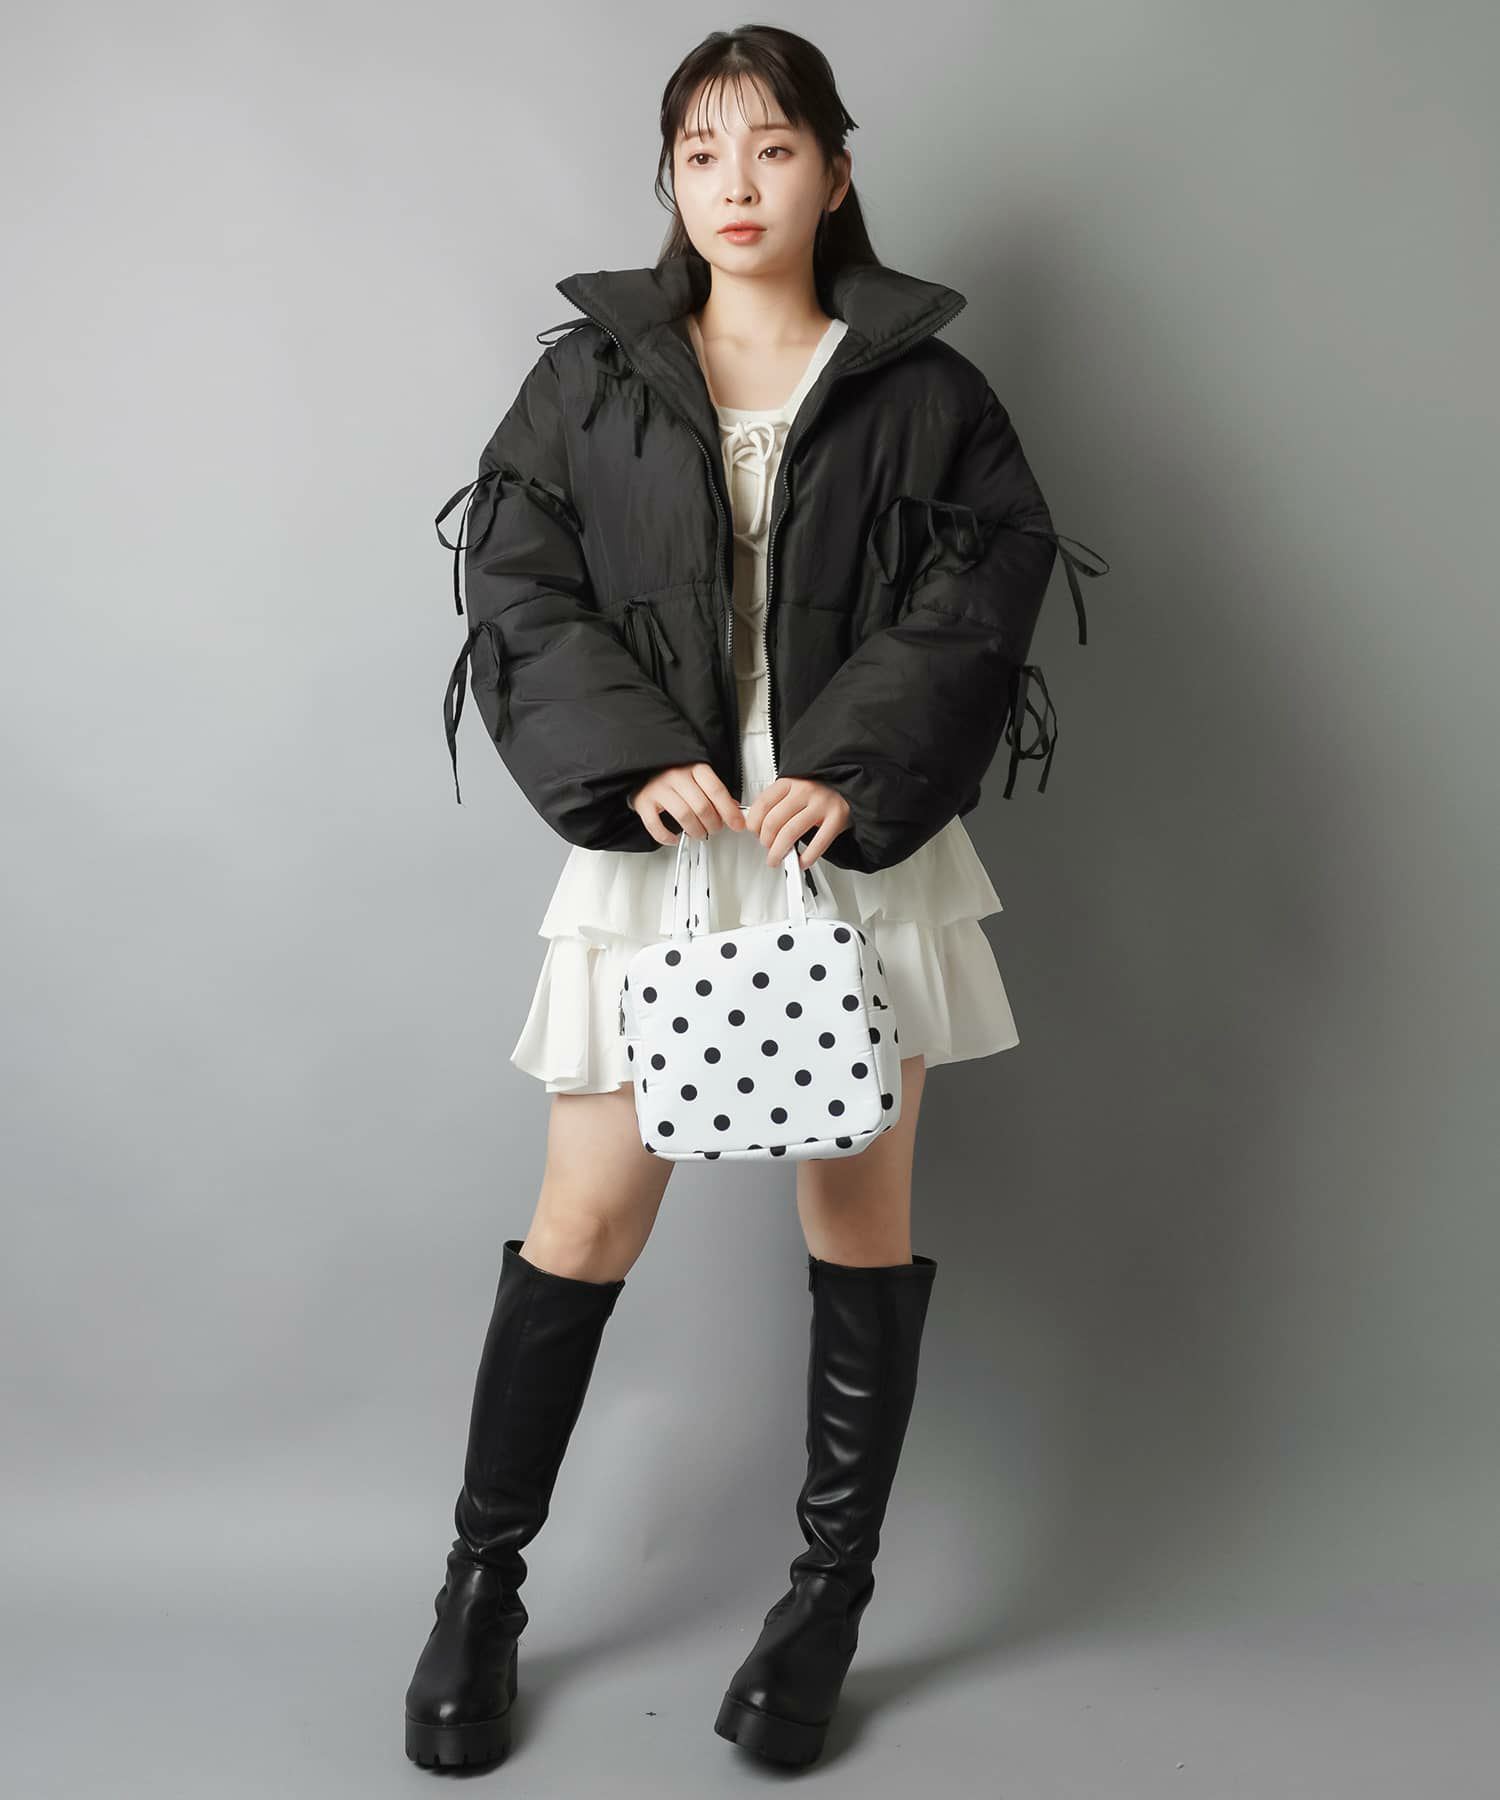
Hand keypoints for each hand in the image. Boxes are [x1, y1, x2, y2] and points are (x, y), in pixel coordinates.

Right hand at [628, 762, 746, 846]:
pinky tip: (674, 839)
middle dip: (713, 824)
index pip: (716, 790)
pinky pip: (656, 825)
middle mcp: (676, 776)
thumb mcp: (699, 779)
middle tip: (715, 828)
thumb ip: (716, 794)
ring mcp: (659, 789)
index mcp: (694, 768)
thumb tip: (735, 811)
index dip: (729, 811)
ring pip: (684, 816)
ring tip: (699, 833)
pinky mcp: (644, 802)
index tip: (737, 824)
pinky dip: (667, 837)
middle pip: (702, 806)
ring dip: (696, 831)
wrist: (645, 771)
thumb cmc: (675, 777)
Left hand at [743, 776, 849, 869]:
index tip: (754, 833)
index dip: (754, 823)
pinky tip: (802, 861)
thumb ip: (777, 802)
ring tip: (777, 858)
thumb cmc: (821, 790)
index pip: (762, 804)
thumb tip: (756, 823)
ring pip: (790, 833)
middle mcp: (805, 790)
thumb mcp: (796, 788)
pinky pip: (818, 843)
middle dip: (765, 841)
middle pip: (773, 821)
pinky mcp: (837, 818)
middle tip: (767, 848)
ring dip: (779, 851)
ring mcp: (822, 804)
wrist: (852, 785)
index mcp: (790, 782)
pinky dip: (807, 857)